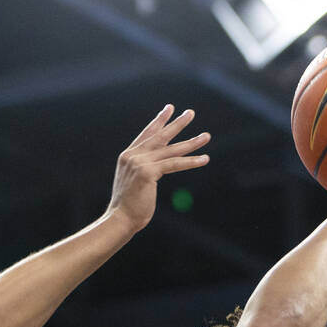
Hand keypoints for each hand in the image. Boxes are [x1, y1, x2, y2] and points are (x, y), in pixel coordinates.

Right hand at [105, 105, 210, 231]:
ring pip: (171, 150)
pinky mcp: (148, 173)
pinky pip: (174, 164)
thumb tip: (157, 168)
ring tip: (206, 136)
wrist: (120, 218)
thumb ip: (144, 170)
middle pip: (160, 136)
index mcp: (128, 156)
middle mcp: (133, 155)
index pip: (147, 134)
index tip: (169, 108)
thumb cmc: (128, 205)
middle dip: (177, 123)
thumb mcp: (134, 181)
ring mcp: (140, 163)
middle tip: (190, 112)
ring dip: (191, 142)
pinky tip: (204, 159)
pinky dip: (191, 161)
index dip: (159, 121)